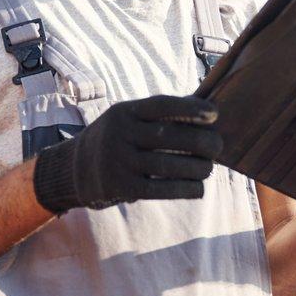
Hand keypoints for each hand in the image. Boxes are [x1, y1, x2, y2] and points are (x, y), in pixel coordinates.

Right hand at [32, 94, 223, 213]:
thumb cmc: (119, 139)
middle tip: (218, 147)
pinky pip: (160, 189)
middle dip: (201, 142)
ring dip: (197, 168)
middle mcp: (119, 134)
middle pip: (169, 137)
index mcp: (125, 112)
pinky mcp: (120, 187)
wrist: (76, 168)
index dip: (190, 109)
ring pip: (168, 166)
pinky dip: (185, 189)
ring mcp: (118, 161)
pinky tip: (198, 189)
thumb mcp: (130, 118)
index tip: (215, 115)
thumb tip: (208, 110)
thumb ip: (162, 115)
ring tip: (208, 168)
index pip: (161, 105)